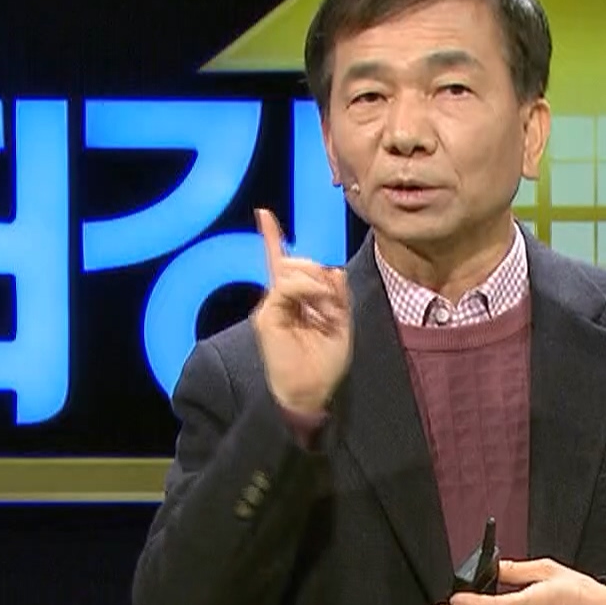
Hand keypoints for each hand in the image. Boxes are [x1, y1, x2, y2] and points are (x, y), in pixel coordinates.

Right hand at [251, 208, 351, 414]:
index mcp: (297, 299)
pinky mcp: (267, 315)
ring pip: (294, 270)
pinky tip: (320, 310)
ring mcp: (272, 305)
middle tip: (334, 307)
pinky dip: (309, 291)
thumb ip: (338, 295)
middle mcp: (280, 299)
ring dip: (319, 286)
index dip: (273, 237)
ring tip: (328, 314)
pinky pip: (288, 286)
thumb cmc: (325, 363)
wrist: (310, 390)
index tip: (263, 214)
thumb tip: (334, 270)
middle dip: (321, 274)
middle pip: (298, 262)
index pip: (283, 262)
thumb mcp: (342, 322)